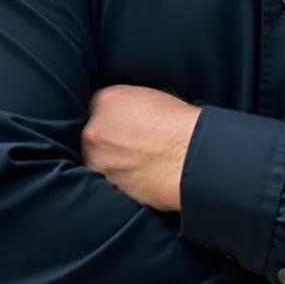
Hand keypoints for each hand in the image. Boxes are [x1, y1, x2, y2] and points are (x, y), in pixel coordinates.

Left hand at [81, 85, 201, 212]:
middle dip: (109, 137)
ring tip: (139, 160)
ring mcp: (95, 159)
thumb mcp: (156, 98)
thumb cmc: (182, 126)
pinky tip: (140, 173)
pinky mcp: (102, 185)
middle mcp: (93, 129)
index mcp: (107, 100)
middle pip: (94, 132)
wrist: (191, 157)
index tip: (126, 121)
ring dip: (111, 159)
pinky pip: (107, 178)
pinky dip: (119, 177)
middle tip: (133, 142)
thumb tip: (129, 115)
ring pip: (98, 157)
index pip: (99, 104)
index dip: (115, 114)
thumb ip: (131, 104)